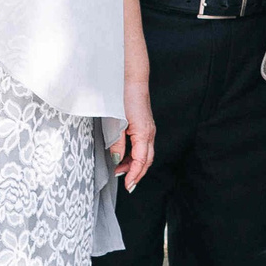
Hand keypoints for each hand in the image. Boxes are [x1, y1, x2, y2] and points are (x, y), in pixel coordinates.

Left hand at [113, 75, 155, 190]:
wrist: (132, 81)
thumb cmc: (123, 99)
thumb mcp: (116, 124)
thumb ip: (117, 143)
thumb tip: (117, 159)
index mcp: (144, 134)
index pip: (141, 161)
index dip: (134, 174)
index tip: (127, 185)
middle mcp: (150, 133)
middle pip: (147, 160)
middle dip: (138, 173)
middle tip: (127, 184)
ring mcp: (149, 129)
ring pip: (146, 154)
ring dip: (136, 165)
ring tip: (122, 171)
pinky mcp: (145, 125)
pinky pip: (144, 146)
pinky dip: (137, 155)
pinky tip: (126, 156)